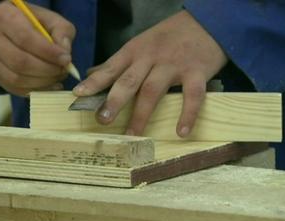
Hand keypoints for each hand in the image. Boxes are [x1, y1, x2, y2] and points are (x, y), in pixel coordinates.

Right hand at [0, 1, 75, 95]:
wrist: (5, 26)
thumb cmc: (30, 22)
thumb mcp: (50, 19)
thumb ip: (62, 32)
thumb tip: (65, 54)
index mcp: (4, 17)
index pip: (26, 39)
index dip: (48, 53)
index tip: (66, 59)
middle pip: (20, 62)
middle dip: (47, 70)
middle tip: (63, 71)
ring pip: (16, 79)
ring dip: (42, 83)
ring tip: (57, 78)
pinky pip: (14, 88)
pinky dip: (35, 90)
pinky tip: (49, 86)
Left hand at [73, 10, 226, 136]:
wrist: (206, 21)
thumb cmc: (169, 36)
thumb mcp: (141, 43)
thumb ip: (120, 62)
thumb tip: (93, 74)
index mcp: (135, 50)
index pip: (111, 67)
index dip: (94, 82)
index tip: (78, 95)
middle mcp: (151, 57)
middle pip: (129, 80)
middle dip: (114, 101)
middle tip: (102, 120)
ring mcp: (173, 64)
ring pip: (153, 90)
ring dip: (141, 114)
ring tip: (131, 135)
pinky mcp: (197, 71)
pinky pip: (193, 96)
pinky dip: (187, 114)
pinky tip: (181, 132)